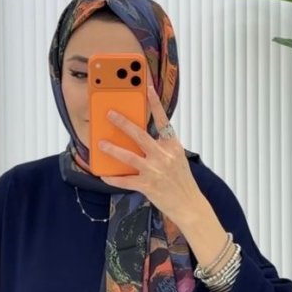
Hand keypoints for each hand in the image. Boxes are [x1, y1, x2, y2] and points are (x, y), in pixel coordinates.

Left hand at [97, 77, 202, 223]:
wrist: (190, 205)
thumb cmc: (181, 181)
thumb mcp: (177, 158)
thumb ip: (162, 146)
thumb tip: (139, 137)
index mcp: (172, 145)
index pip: (163, 119)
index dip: (154, 102)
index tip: (147, 86)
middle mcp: (164, 155)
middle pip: (140, 135)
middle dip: (123, 123)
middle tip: (110, 114)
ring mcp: (155, 171)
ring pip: (129, 157)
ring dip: (113, 149)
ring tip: (101, 144)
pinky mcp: (148, 186)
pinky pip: (125, 181)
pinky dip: (113, 178)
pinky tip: (104, 174)